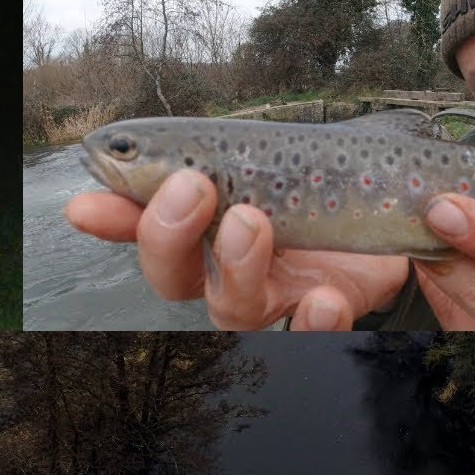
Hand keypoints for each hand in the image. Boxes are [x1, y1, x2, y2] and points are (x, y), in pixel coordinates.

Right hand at [65, 169, 408, 330]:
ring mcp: (272, 294)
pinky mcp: (325, 309)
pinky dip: (316, 321)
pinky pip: (312, 333)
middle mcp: (222, 268)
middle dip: (167, 234)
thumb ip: (209, 153)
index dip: (113, 220)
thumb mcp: (265, 154)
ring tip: (252, 222)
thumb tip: (142, 140)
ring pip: (231, 309)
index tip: (86, 204)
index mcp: (200, 225)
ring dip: (235, 265)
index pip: (141, 226)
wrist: (388, 205)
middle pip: (172, 276)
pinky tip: (325, 295)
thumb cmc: (314, 180)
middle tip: (192, 186)